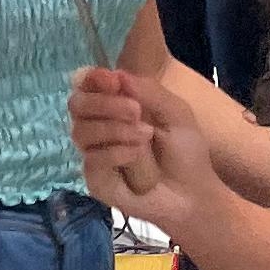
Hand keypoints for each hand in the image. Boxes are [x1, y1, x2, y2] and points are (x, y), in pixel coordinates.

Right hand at [72, 64, 214, 221]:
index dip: (92, 78)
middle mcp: (98, 126)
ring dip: (115, 130)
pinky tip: (136, 155)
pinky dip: (116, 153)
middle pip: (77, 104)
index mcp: (114, 105)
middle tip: (135, 111)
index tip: (112, 80)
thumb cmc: (185, 151)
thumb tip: (118, 75)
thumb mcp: (176, 113)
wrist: (193, 194)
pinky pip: (92, 160)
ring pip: (82, 132)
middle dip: (104, 103)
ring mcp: (93, 153)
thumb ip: (149, 91)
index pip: (87, 84)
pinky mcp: (95, 180)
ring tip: (145, 135)